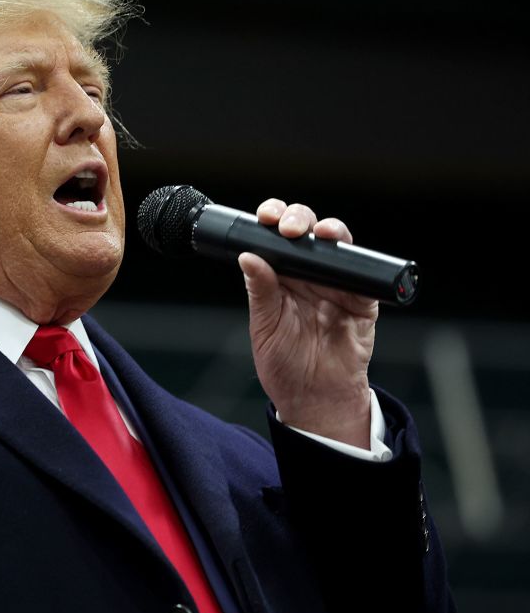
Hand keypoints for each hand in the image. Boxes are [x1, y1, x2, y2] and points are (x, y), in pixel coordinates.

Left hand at [239, 199, 378, 447]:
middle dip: (298, 218)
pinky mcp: (362, 300)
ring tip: (320, 232)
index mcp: (280, 275)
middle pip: (307, 230)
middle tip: (289, 227)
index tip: (265, 216)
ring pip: (337, 243)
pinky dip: (358, 265)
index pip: (276, 237)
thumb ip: (260, 291)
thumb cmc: (284, 363)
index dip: (273, 218)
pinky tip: (345, 258)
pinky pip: (365, 276)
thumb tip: (247, 256)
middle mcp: (309, 274)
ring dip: (330, 230)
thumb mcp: (264, 326)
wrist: (313, 397)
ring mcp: (337, 284)